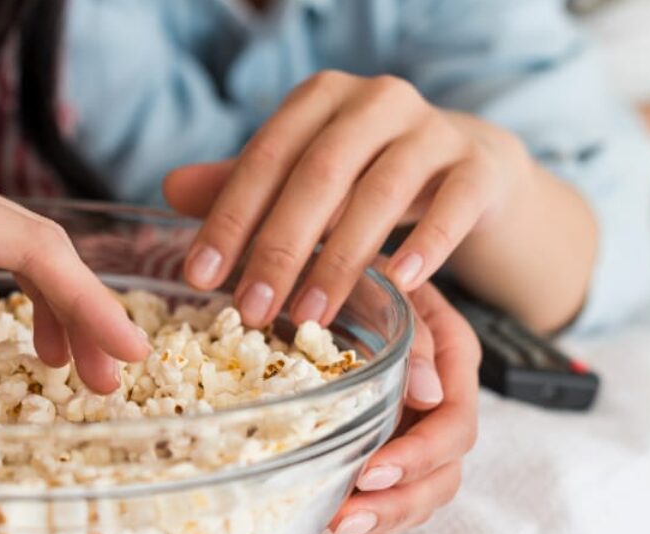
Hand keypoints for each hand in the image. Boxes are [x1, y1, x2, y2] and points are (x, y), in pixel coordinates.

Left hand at [165, 70, 524, 327]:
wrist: (467, 166)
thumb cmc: (367, 175)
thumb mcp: (303, 176)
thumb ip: (244, 183)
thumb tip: (169, 189)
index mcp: (320, 99)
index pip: (265, 157)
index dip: (230, 217)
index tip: (199, 277)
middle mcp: (376, 100)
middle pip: (319, 174)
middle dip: (280, 247)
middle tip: (252, 310)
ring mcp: (434, 129)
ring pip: (382, 192)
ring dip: (341, 259)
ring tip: (309, 317)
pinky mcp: (480, 165)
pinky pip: (453, 204)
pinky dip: (426, 244)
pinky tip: (399, 284)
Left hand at [319, 282, 479, 533]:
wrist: (340, 259)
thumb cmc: (363, 269)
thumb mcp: (388, 287)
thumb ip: (415, 335)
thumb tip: (428, 393)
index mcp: (453, 359)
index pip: (455, 425)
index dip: (418, 456)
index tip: (371, 473)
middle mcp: (441, 399)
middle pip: (443, 472)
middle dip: (396, 503)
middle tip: (345, 519)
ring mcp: (417, 425)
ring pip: (421, 492)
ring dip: (380, 519)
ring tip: (332, 530)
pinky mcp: (389, 440)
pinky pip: (392, 492)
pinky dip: (366, 513)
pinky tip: (328, 524)